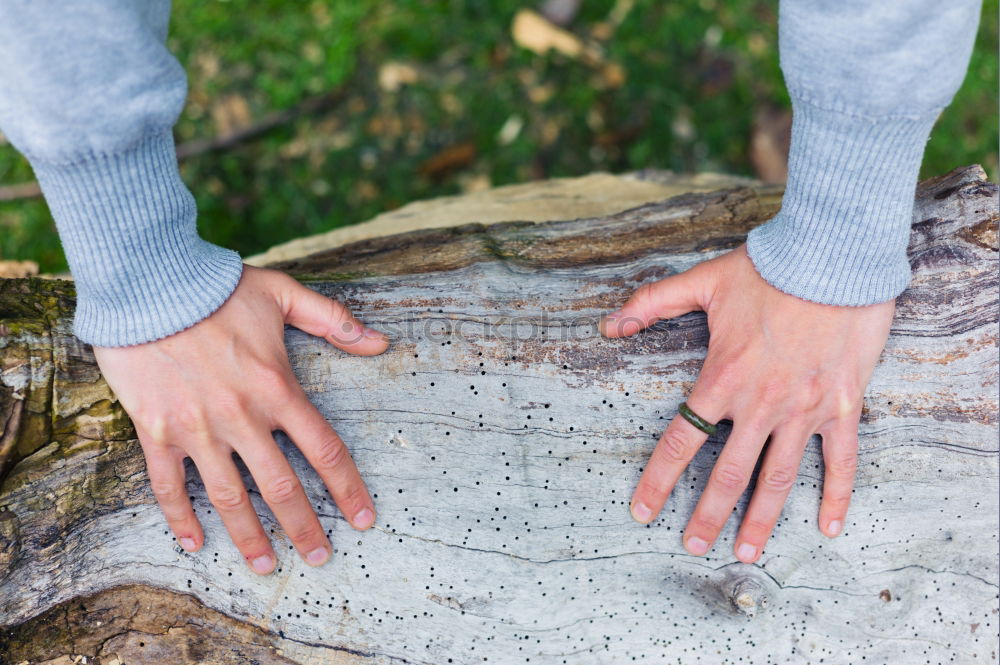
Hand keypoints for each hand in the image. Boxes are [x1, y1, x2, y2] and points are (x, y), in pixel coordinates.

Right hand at [94, 265, 388, 573]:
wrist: (146, 282)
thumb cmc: (217, 287)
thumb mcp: (284, 294)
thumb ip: (335, 321)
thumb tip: (382, 342)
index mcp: (277, 389)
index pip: (323, 451)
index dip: (348, 489)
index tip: (364, 519)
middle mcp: (241, 418)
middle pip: (281, 487)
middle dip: (305, 528)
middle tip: (320, 559)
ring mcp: (197, 429)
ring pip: (229, 497)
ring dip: (249, 536)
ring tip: (266, 565)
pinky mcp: (156, 431)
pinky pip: (169, 485)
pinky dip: (180, 517)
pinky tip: (194, 543)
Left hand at [600, 244, 892, 562]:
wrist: (834, 256)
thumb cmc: (769, 268)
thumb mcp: (702, 281)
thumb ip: (651, 303)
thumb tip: (609, 324)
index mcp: (722, 378)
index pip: (681, 441)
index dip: (658, 480)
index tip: (642, 511)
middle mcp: (760, 404)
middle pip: (728, 473)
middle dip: (707, 515)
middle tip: (693, 547)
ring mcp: (803, 409)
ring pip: (779, 478)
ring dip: (761, 520)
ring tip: (747, 554)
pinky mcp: (841, 406)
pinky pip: (841, 461)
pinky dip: (837, 497)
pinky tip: (829, 528)